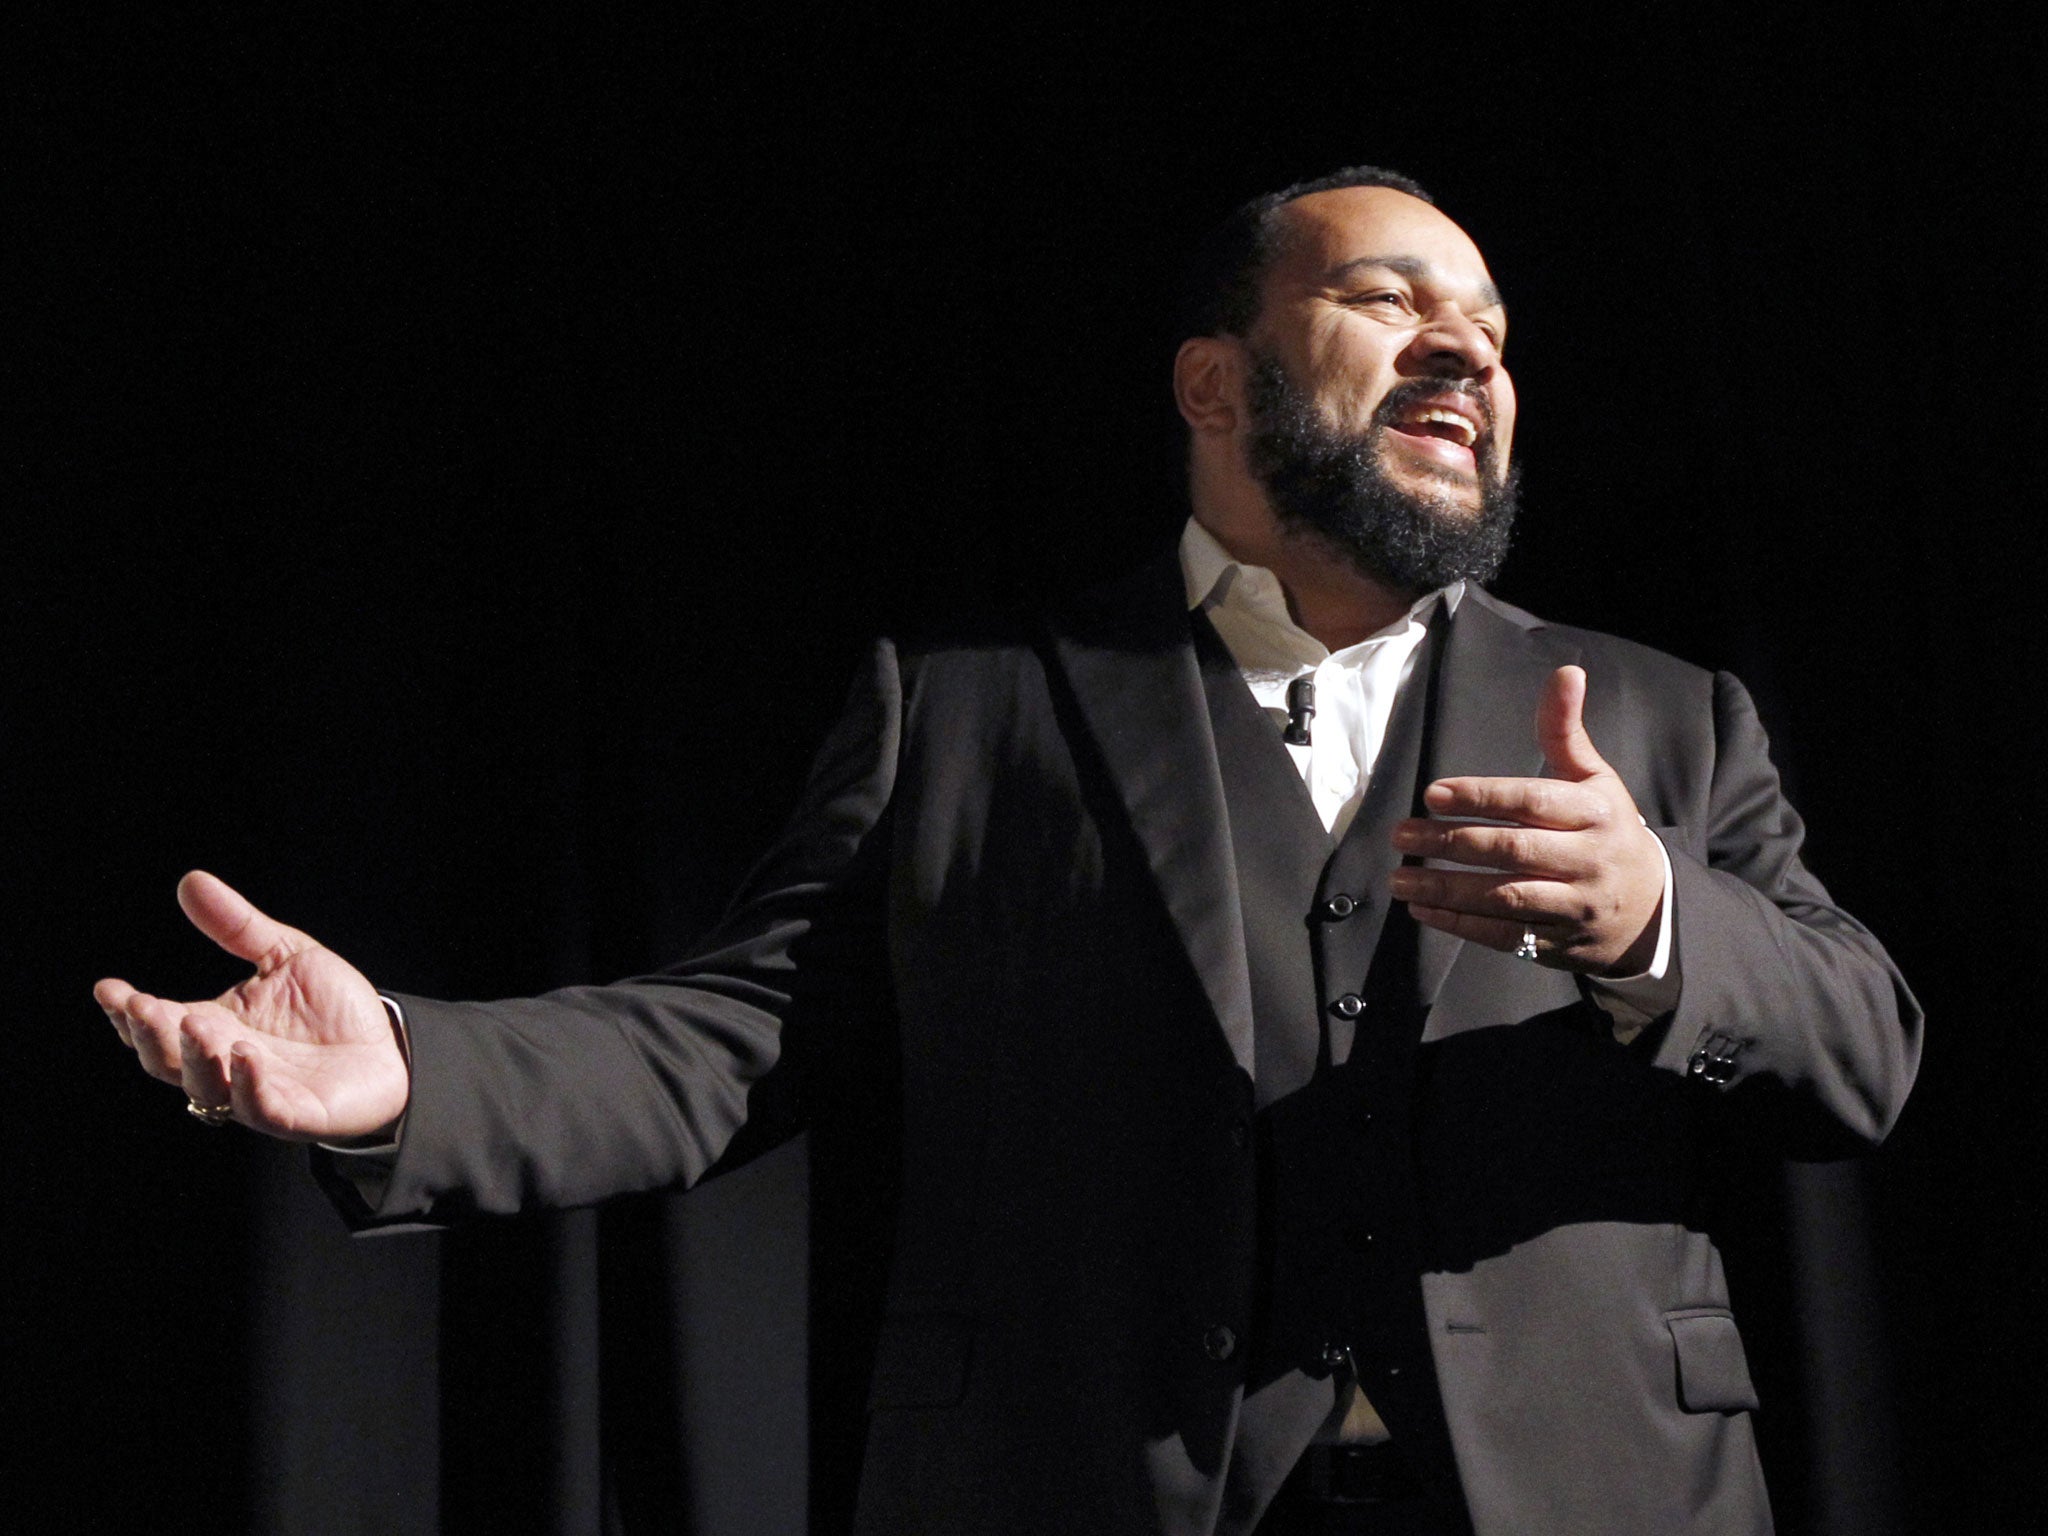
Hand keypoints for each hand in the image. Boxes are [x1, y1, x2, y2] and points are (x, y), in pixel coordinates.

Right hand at [95, 872, 409, 1141]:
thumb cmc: (332, 1007)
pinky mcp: (296, 1114)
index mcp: (214, 1027)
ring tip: (197, 1026)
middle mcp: (225, 1065)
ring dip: (197, 1059)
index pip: (158, 1025)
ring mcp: (258, 1092)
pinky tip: (246, 1057)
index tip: (110, 989)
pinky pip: (264, 1109)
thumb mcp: (284, 955)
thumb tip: (191, 881)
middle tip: (144, 1007)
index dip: (128, 1012)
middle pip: (169, 1061)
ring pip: (208, 1088)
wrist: (391, 1046)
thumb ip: (238, 927)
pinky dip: (250, 1087)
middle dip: (153, 1036)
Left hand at [1388, 665, 1664, 975]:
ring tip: (1399, 879)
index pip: (1532, 801)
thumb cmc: (1608, 831)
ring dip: (1445, 889)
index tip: (1432, 794)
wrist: (1651, 910)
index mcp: (1595, 813)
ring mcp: (1573, 905)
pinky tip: (1422, 911)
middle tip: (1400, 835)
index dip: (1481, 796)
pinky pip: (1505, 935)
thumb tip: (1566, 671)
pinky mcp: (1558, 943)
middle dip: (1451, 843)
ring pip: (1505, 897)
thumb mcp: (1595, 779)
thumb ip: (1565, 730)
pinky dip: (1461, 924)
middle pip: (1513, 849)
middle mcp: (1587, 859)